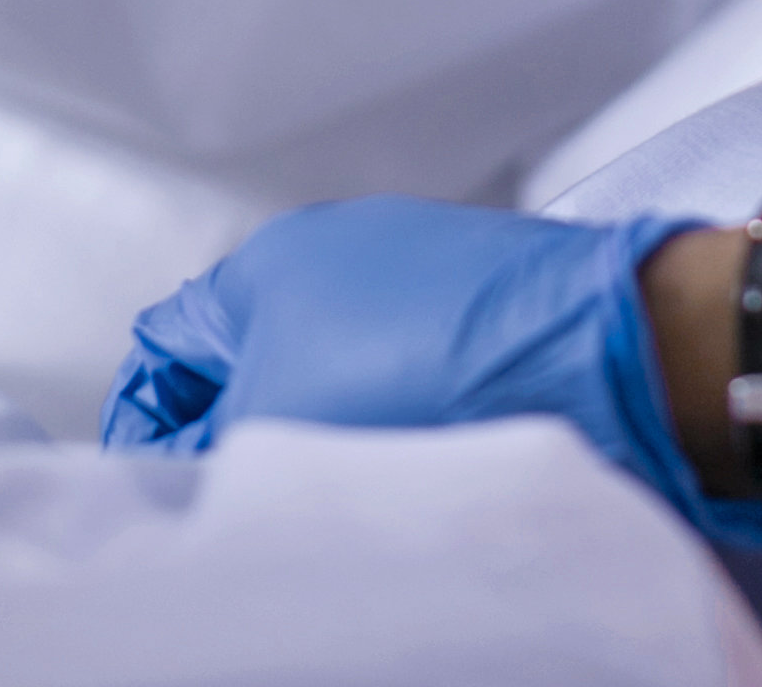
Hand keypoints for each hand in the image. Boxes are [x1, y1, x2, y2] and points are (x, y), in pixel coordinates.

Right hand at [103, 198, 761, 550]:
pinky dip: (403, 426)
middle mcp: (338, 253)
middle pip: (247, 365)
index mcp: (265, 264)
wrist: (612, 355)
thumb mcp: (277, 423)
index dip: (148, 427)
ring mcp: (418, 277)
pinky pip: (411, 378)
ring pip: (332, 377)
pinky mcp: (483, 311)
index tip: (160, 491)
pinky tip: (420, 474)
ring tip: (348, 498)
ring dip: (327, 439)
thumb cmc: (441, 373)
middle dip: (241, 440)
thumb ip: (209, 448)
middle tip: (249, 510)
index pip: (162, 348)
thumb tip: (194, 469)